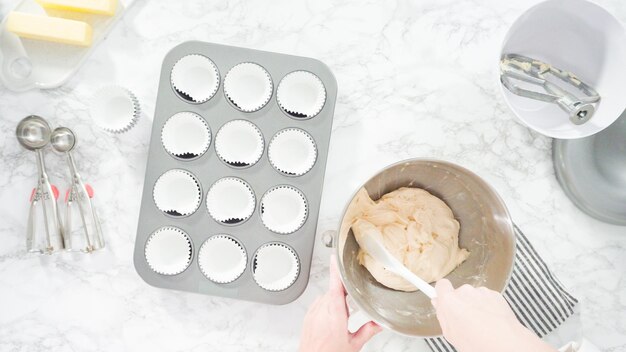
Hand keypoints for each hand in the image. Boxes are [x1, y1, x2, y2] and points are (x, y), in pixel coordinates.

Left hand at [299, 255, 381, 351]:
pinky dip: (326, 307)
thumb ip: (368, 331)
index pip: (335, 285)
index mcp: (335, 314)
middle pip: (334, 291)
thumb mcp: (353, 345)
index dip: (335, 270)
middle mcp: (322, 310)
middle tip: (350, 307)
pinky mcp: (308, 316)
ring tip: (341, 318)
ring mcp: (313, 312)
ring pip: (326, 297)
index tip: (336, 257)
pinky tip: (331, 320)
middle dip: (343, 295)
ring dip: (335, 302)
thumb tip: (379, 324)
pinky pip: (319, 304)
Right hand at [432, 279, 556, 351]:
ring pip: (474, 296)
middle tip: (465, 320)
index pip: (441, 285)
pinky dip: (488, 306)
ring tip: (481, 323)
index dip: (442, 292)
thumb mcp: (451, 334)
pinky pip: (487, 298)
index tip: (443, 298)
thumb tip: (439, 304)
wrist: (505, 343)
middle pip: (458, 293)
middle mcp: (465, 291)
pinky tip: (491, 320)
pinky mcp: (495, 294)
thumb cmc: (477, 342)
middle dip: (460, 303)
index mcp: (449, 301)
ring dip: (475, 305)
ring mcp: (481, 292)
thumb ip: (443, 315)